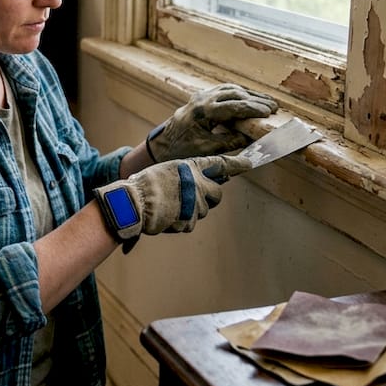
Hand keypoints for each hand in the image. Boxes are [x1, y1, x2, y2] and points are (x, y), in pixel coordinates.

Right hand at [95, 154, 254, 251]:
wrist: (135, 203)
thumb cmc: (147, 183)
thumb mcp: (170, 168)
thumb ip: (189, 173)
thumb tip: (203, 179)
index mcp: (193, 168)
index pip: (221, 164)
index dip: (237, 164)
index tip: (250, 164)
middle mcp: (199, 185)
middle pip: (217, 194)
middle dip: (209, 195)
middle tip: (191, 195)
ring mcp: (196, 205)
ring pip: (204, 209)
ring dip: (193, 208)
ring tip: (172, 204)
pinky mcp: (190, 222)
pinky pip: (191, 222)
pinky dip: (183, 220)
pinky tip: (168, 214)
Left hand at [147, 83, 277, 161]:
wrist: (162, 145)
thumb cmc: (181, 150)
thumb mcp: (206, 150)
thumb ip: (230, 142)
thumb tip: (251, 137)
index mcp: (202, 112)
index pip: (233, 106)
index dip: (253, 108)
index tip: (269, 113)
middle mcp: (202, 99)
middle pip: (235, 94)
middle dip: (256, 100)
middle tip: (273, 107)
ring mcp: (201, 96)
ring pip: (231, 89)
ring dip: (250, 95)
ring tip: (267, 102)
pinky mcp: (202, 97)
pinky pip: (224, 91)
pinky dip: (240, 94)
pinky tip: (251, 98)